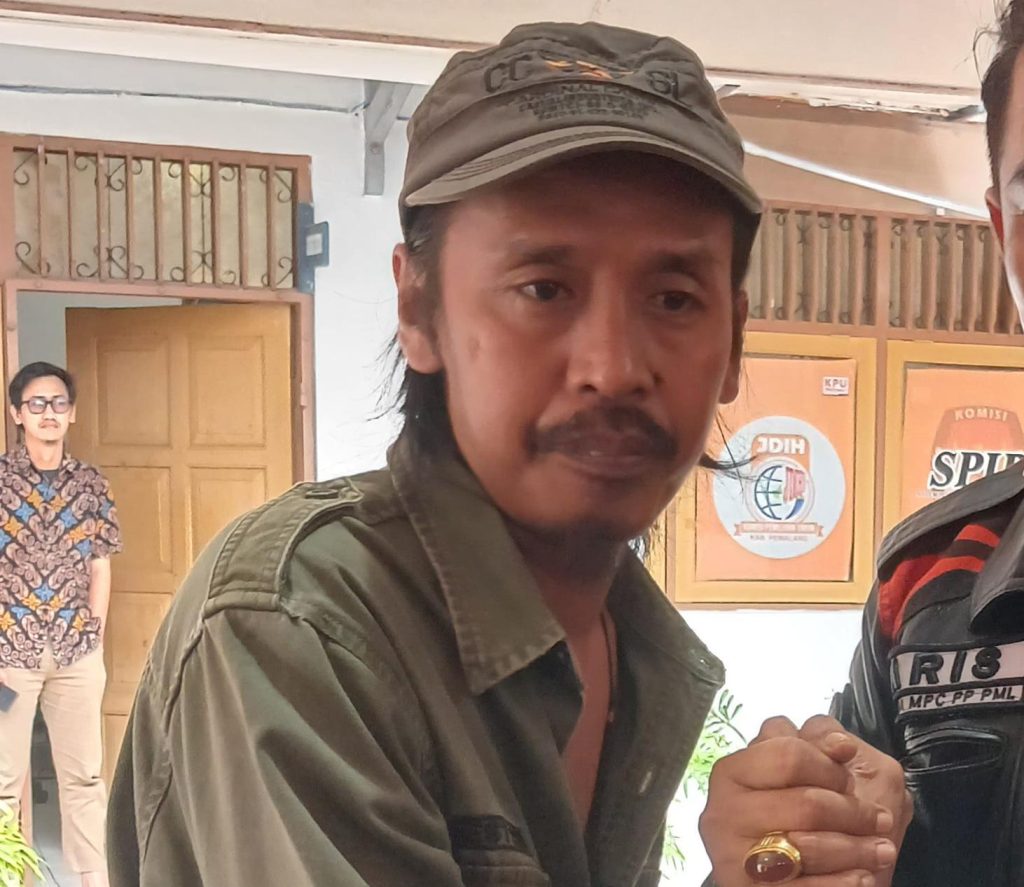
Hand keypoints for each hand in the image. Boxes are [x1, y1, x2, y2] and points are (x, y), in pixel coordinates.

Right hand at [699, 716, 901, 886]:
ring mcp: (732, 854)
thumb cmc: (797, 811)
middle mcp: (723, 810)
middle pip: (805, 803)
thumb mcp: (805, 767)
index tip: (849, 778)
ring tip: (881, 850)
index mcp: (733, 771)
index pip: (789, 754)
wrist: (779, 877)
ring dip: (857, 849)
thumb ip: (817, 743)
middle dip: (853, 811)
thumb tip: (842, 744)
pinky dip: (841, 882)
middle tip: (879, 818)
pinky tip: (861, 876)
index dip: (829, 765)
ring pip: (808, 847)